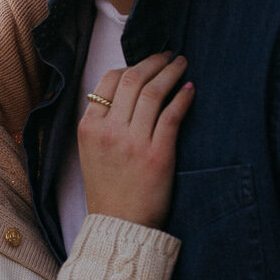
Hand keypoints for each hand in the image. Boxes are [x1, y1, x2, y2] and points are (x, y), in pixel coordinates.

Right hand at [77, 52, 191, 225]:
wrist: (119, 225)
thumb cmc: (108, 189)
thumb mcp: (91, 151)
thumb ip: (102, 122)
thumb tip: (126, 91)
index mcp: (89, 127)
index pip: (109, 81)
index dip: (131, 66)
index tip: (146, 64)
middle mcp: (109, 131)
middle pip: (133, 80)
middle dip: (154, 61)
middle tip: (168, 55)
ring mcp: (132, 142)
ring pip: (153, 92)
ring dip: (171, 72)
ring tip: (181, 64)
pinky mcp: (157, 155)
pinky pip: (172, 115)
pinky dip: (183, 97)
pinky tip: (190, 89)